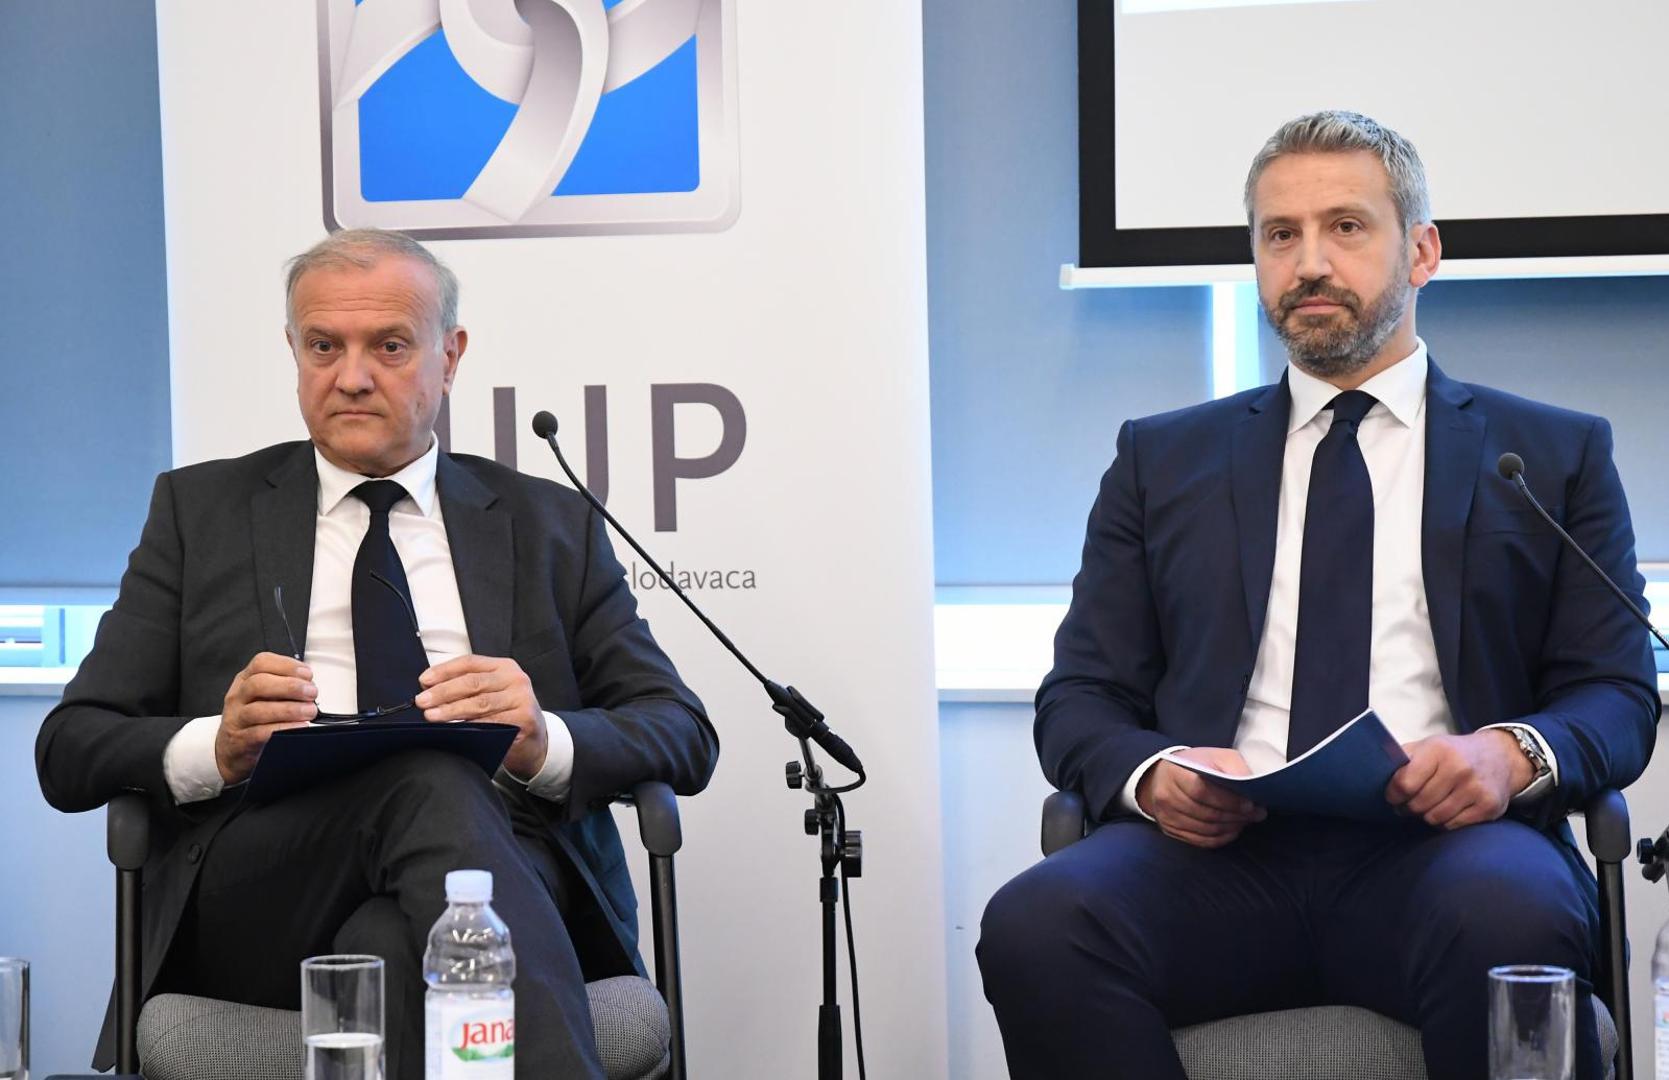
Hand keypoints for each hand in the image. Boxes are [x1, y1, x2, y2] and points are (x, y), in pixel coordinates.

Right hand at [216, 653, 318, 784]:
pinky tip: (298, 727)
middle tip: (311, 693)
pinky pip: (260, 734)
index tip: (307, 674)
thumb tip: (310, 686)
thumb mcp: (264, 697)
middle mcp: (238, 697)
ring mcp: (236, 719)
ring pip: (259, 710)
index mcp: (245, 680)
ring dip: (289, 709)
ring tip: (309, 711)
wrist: (232, 751)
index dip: (287, 665)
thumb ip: (284, 687)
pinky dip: (283, 729)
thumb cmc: (253, 719)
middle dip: (290, 686)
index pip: (261, 663)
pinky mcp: (241, 741)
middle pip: (258, 684)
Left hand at [416, 655, 547, 780]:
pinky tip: (456, 729)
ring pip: (480, 703)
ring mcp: (521, 698)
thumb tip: (430, 690)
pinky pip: (492, 722)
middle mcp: (515, 679)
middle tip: (423, 701)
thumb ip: (466, 689)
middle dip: (443, 692)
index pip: (469, 663)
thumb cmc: (507, 714)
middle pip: (472, 682)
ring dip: (452, 710)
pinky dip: (471, 726)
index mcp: (503, 667)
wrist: (535, 739)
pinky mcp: (524, 718)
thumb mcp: (490, 693)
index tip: (424, 681)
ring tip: (432, 715)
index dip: (444, 671)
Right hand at [1135, 747, 1266, 848]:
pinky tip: (1233, 828)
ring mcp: (1167, 816)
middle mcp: (1167, 796)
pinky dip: (1222, 837)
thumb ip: (1234, 768)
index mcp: (1175, 772)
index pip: (1202, 791)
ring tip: (1247, 820)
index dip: (1228, 800)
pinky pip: (1202, 841)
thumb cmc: (1195, 765)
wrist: (1164, 775)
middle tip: (1256, 813)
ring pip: (1206, 830)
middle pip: (1206, 813)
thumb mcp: (1216, 756)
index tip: (1250, 804)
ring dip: (1232, 827)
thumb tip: (1253, 788)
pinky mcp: (1171, 830)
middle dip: (1236, 816)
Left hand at [1385, 731, 1532, 828]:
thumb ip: (1403, 759)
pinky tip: (1446, 811)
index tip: (1393, 797)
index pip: (1405, 783)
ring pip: (1434, 818)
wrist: (1500, 757)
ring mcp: (1475, 789)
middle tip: (1408, 805)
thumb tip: (1375, 774)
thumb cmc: (1454, 753)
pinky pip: (1453, 826)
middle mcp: (1459, 768)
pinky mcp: (1488, 807)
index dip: (1394, 795)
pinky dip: (1444, 822)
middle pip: (1418, 804)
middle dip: (1408, 808)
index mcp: (1438, 750)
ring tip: (1427, 807)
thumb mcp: (1428, 746)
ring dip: (1426, 816)